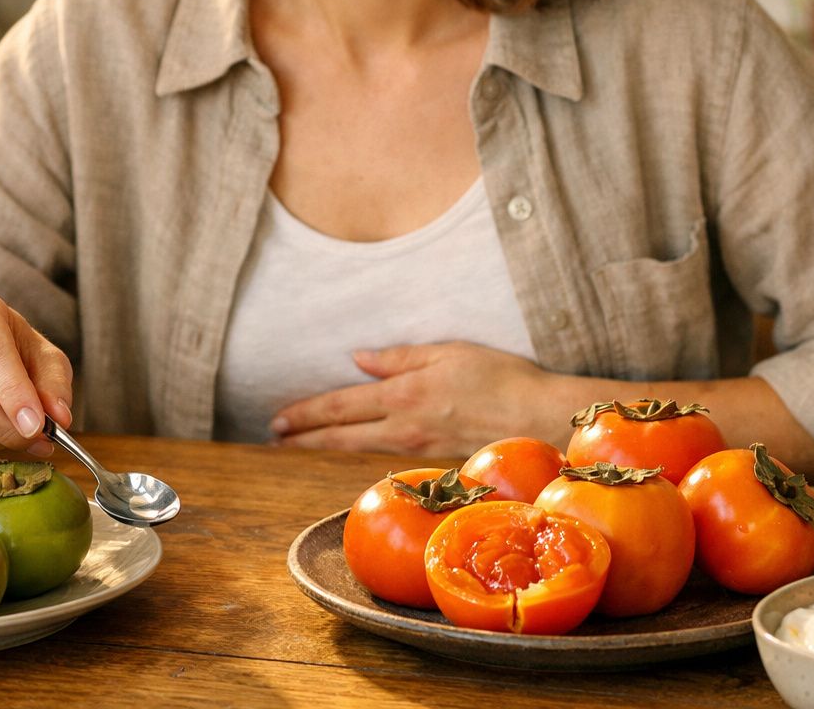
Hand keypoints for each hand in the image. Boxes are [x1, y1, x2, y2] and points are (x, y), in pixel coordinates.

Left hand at [269, 342, 568, 456]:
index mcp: (404, 395)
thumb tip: (359, 360)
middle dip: (305, 437)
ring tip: (299, 446)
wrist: (538, 419)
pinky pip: (384, 455)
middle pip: (341, 436)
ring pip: (359, 449)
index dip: (306, 414)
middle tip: (274, 439)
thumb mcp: (447, 352)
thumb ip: (399, 358)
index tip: (278, 420)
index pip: (341, 406)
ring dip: (325, 447)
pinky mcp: (433, 460)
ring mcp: (417, 448)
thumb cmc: (499, 378)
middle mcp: (404, 427)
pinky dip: (357, 453)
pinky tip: (349, 450)